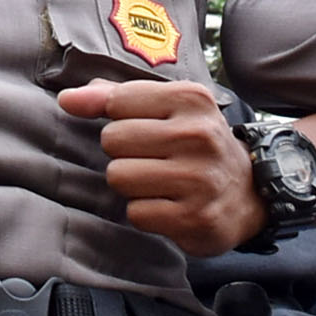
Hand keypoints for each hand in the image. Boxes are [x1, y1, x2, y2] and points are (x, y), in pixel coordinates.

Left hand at [56, 78, 261, 253]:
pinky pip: (135, 212)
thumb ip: (114, 98)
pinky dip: (145, 212)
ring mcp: (199, 179)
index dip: (120, 118)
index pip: (117, 102)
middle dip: (124, 153)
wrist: (248, 194)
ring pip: (118, 177)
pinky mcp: (194, 218)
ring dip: (132, 184)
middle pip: (112, 140)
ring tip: (161, 183)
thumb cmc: (194, 145)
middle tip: (155, 159)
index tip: (145, 128)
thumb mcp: (166, 109)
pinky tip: (169, 206)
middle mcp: (199, 135)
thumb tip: (67, 99)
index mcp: (191, 99)